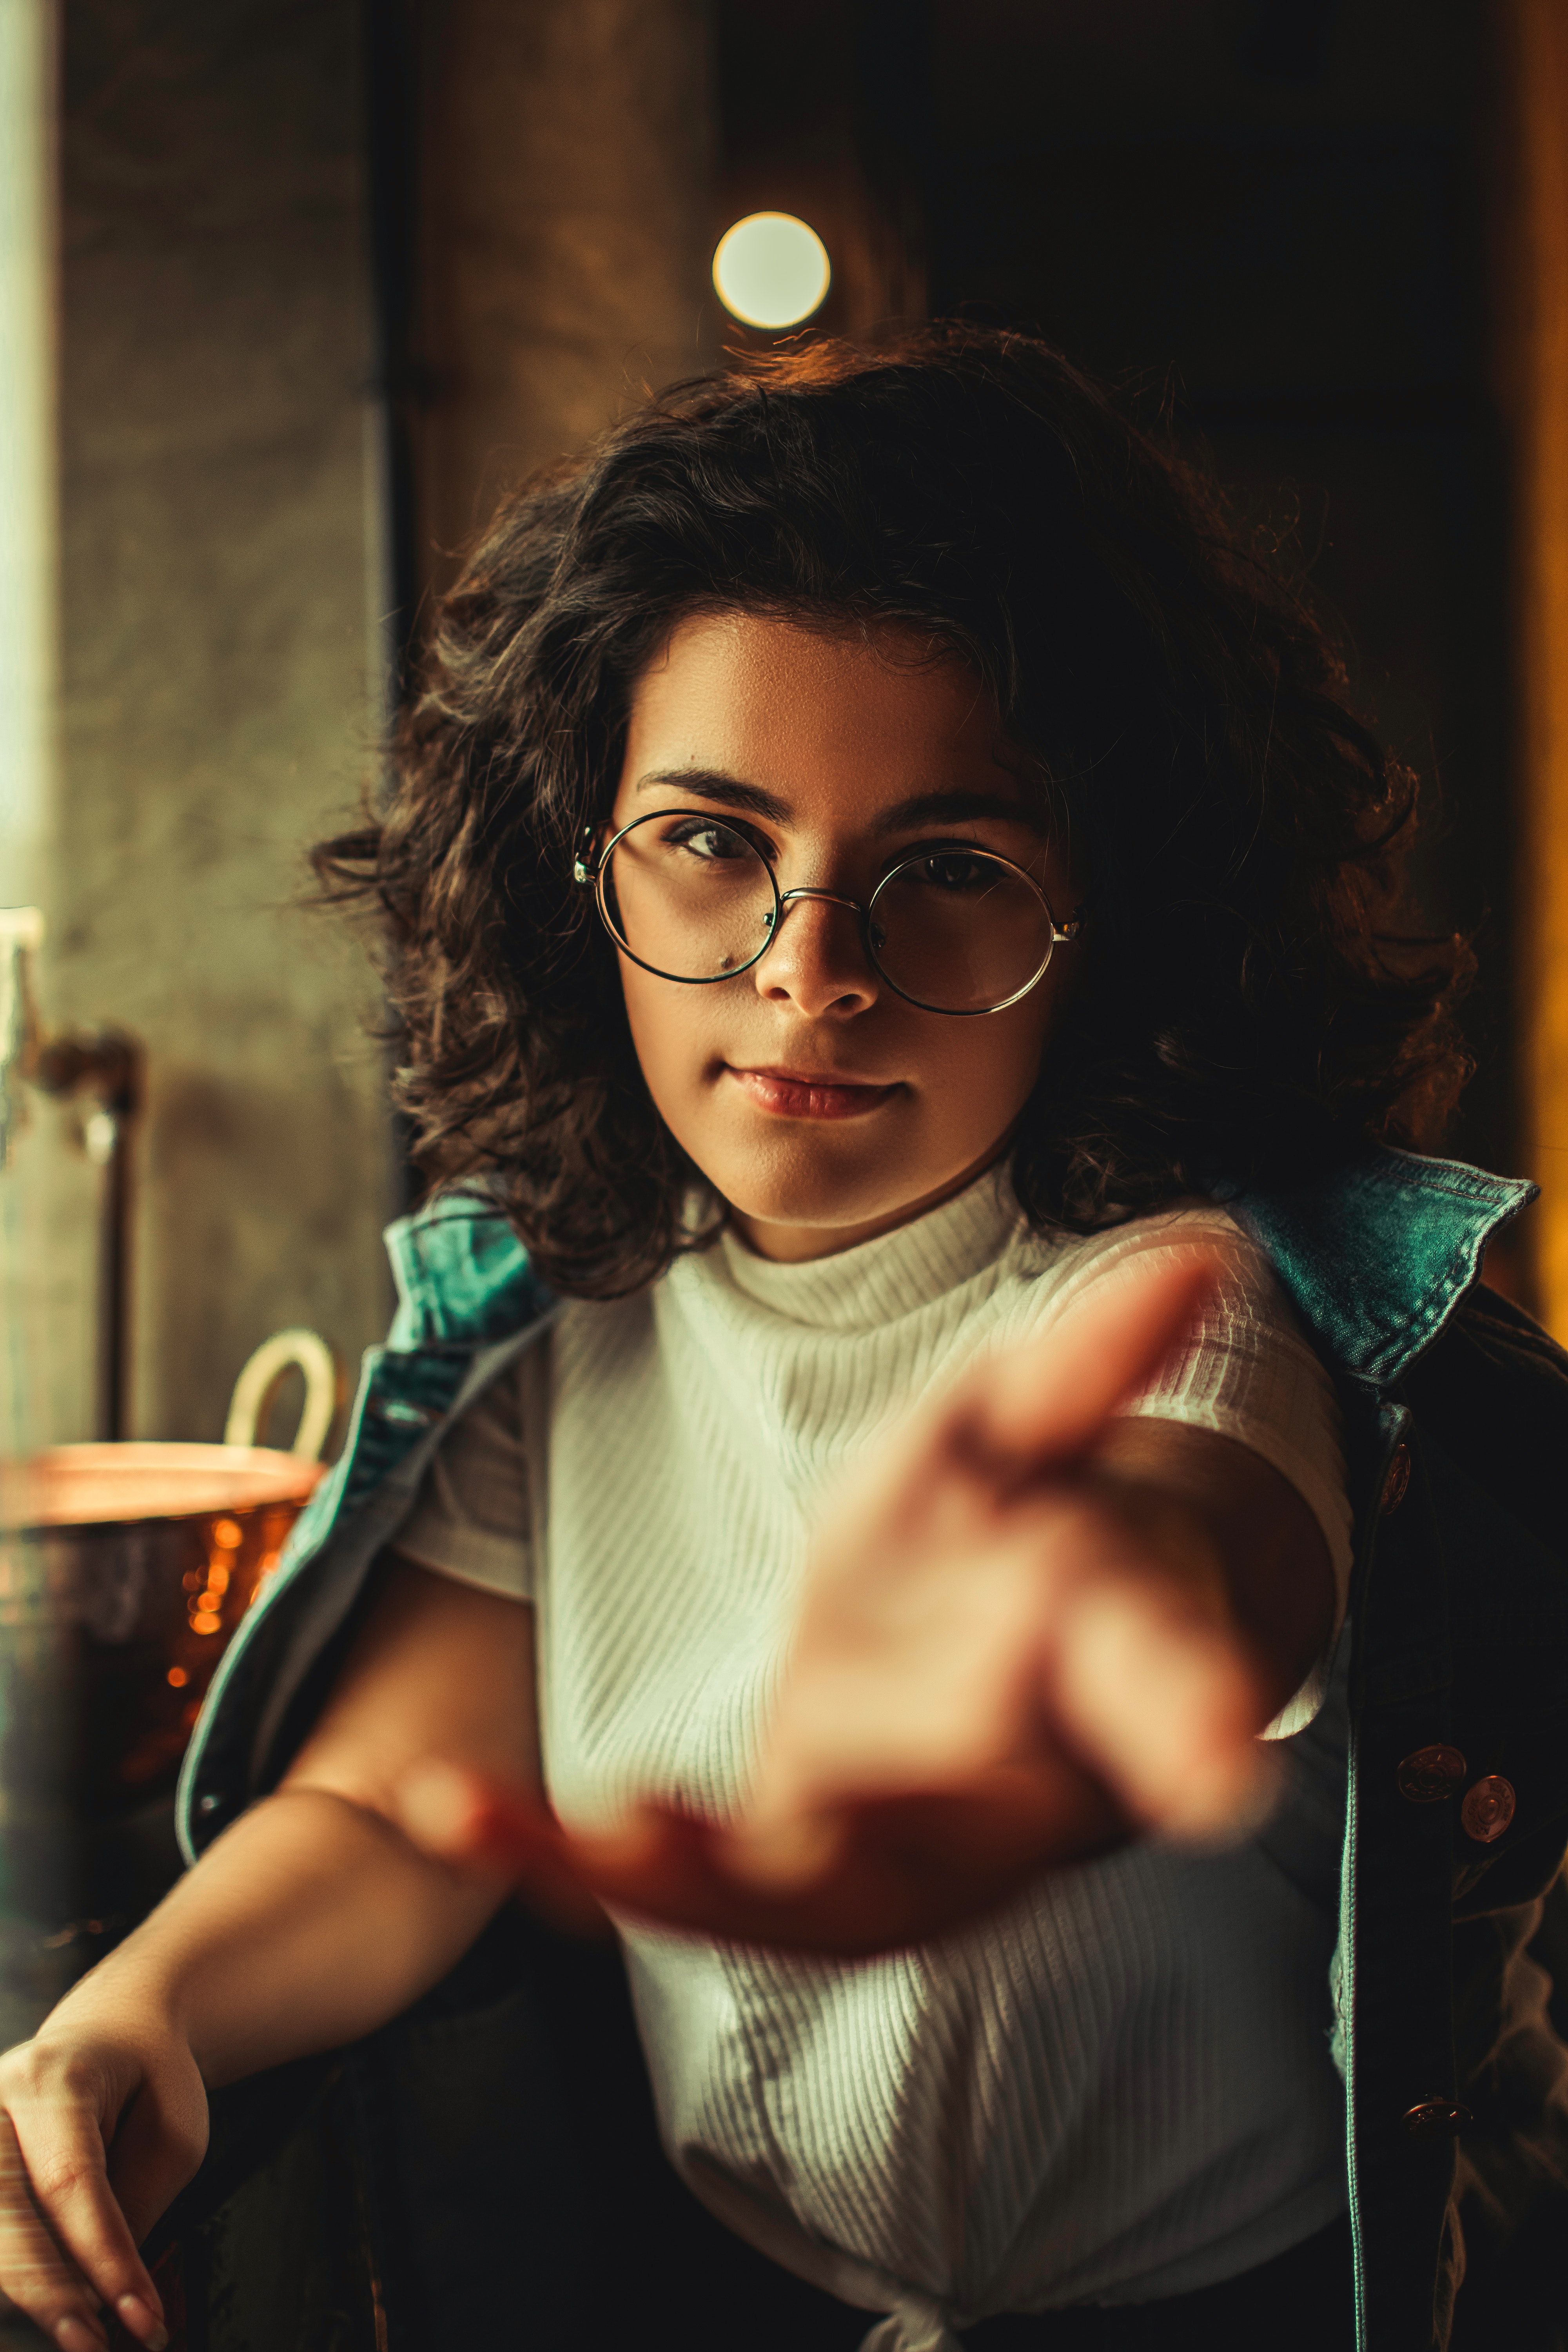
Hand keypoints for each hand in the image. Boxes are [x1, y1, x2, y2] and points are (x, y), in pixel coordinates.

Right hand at [0, 2019, 205, 2350]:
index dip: (104, 2259)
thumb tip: (99, 2295)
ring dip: (28, 2293)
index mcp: (53, 2078)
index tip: (141, 2319)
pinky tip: (51, 2307)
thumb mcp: (170, 2132)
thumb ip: (130, 2207)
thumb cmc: (151, 2082)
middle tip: (96, 2345)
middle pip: (6, 2217)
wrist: (114, 2034)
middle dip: (51, 2294)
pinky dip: (15, 2276)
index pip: (70, 2181)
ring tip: (81, 2332)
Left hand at [403, 1249, 1281, 1955]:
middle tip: (822, 1821)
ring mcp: (898, 1850)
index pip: (1159, 1687)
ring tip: (606, 1833)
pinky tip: (452, 1808)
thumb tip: (1208, 1247)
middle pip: (983, 1832)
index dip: (1195, 1723)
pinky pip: (689, 1887)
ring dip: (704, 1878)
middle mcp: (1007, 1781)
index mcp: (1094, 1654)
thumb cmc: (1015, 1521)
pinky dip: (577, 1864)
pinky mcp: (788, 1866)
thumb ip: (1100, 1354)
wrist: (976, 1631)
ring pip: (820, 1900)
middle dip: (914, 1840)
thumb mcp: (1028, 1421)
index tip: (1223, 1768)